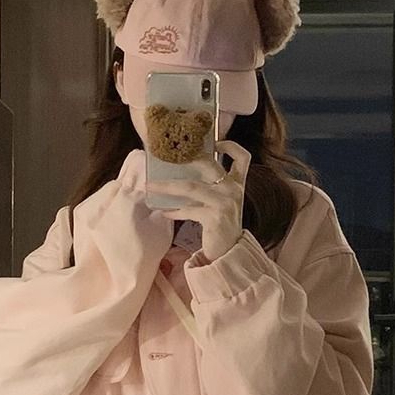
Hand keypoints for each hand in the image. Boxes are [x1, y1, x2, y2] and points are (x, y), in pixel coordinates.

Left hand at [146, 140, 250, 261]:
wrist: (230, 253)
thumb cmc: (221, 226)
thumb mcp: (221, 203)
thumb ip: (210, 187)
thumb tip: (181, 172)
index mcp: (238, 184)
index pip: (243, 158)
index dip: (230, 146)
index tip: (214, 141)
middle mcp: (234, 190)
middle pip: (209, 164)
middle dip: (185, 158)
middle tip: (165, 156)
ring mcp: (225, 203)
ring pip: (191, 186)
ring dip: (168, 186)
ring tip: (151, 186)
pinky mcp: (215, 217)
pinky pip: (188, 209)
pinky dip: (174, 210)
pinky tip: (164, 211)